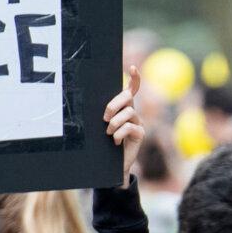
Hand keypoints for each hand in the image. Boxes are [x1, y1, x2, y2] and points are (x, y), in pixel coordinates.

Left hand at [104, 66, 144, 187]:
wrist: (112, 165)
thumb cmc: (103, 144)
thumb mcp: (100, 127)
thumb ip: (103, 116)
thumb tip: (90, 105)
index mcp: (123, 108)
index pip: (132, 89)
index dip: (135, 78)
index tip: (132, 67)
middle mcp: (132, 112)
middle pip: (128, 97)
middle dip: (114, 104)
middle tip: (105, 117)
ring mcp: (138, 122)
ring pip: (128, 112)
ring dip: (115, 122)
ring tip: (109, 133)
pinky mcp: (140, 134)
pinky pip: (130, 127)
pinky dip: (120, 133)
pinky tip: (115, 141)